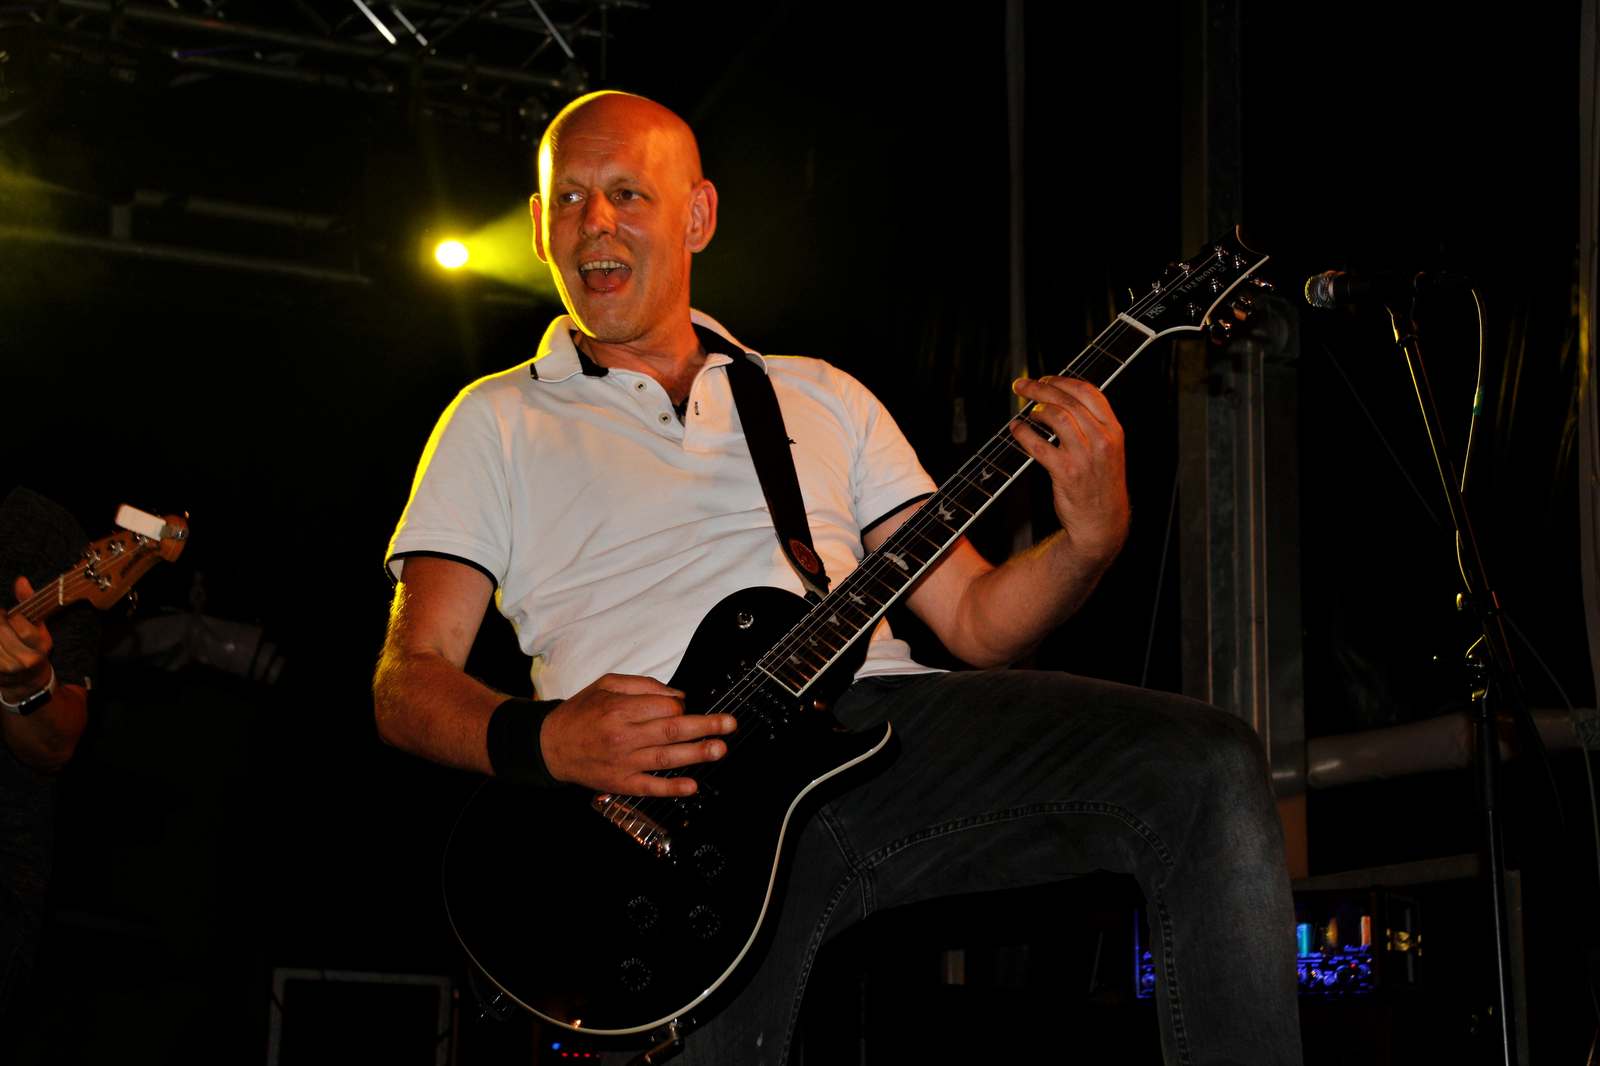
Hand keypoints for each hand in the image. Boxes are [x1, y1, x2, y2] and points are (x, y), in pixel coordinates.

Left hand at [0, 577, 53, 703]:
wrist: (27, 680)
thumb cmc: (33, 648)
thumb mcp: (38, 626)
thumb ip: (29, 602)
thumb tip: (21, 580)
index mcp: (41, 646)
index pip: (24, 628)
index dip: (13, 619)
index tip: (10, 616)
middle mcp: (26, 659)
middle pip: (2, 633)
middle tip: (0, 620)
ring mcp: (9, 667)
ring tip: (0, 631)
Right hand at [539, 673, 736, 795]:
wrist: (550, 745)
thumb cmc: (581, 712)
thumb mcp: (606, 685)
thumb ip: (642, 686)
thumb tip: (677, 696)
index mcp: (619, 709)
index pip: (664, 707)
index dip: (682, 706)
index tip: (688, 707)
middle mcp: (623, 736)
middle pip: (672, 730)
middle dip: (705, 726)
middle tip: (729, 725)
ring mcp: (623, 762)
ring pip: (666, 758)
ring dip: (696, 754)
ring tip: (720, 749)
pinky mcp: (620, 783)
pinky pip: (650, 787)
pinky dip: (671, 788)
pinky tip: (692, 786)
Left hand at [1009, 376, 1130, 568]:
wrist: (1102, 523)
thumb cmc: (1100, 486)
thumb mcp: (1108, 451)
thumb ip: (1092, 426)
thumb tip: (1060, 401)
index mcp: (1114, 430)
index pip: (1089, 392)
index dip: (1063, 380)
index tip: (1046, 378)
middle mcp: (1102, 440)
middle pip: (1067, 401)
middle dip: (1040, 388)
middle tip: (1022, 385)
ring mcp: (1084, 456)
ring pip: (1055, 416)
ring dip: (1034, 409)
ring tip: (1026, 412)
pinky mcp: (1066, 472)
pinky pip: (1038, 444)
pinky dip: (1023, 433)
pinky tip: (1016, 429)